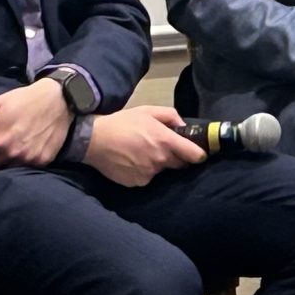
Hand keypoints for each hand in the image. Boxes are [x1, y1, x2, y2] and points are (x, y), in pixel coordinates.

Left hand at [0, 79, 73, 167]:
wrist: (59, 99)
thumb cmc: (25, 99)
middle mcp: (12, 153)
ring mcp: (28, 159)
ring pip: (8, 170)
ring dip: (4, 165)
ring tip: (4, 156)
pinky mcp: (42, 161)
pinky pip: (26, 169)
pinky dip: (21, 164)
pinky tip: (22, 154)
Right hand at [80, 104, 206, 187]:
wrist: (94, 140)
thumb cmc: (123, 123)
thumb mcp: (148, 111)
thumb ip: (170, 115)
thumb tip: (182, 126)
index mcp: (165, 141)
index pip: (193, 155)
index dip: (199, 155)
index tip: (199, 155)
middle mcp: (160, 160)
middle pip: (179, 164)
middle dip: (176, 158)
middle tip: (162, 148)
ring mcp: (149, 174)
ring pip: (161, 171)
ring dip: (158, 164)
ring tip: (142, 153)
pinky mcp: (137, 183)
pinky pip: (147, 178)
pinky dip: (144, 171)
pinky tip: (132, 162)